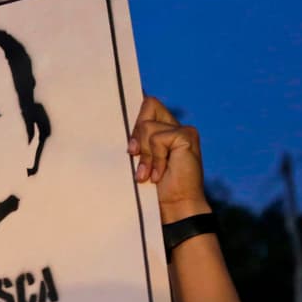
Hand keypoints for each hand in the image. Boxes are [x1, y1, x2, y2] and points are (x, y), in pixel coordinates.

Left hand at [128, 95, 211, 222]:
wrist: (175, 207)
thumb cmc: (155, 189)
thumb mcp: (139, 161)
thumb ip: (135, 142)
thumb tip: (114, 127)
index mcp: (163, 129)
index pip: (148, 104)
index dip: (136, 98)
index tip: (123, 93)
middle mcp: (175, 126)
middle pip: (147, 104)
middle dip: (136, 132)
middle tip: (134, 155)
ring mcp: (183, 130)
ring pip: (148, 126)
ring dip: (144, 155)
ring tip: (148, 174)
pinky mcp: (187, 136)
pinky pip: (157, 138)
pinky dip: (155, 159)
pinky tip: (159, 174)